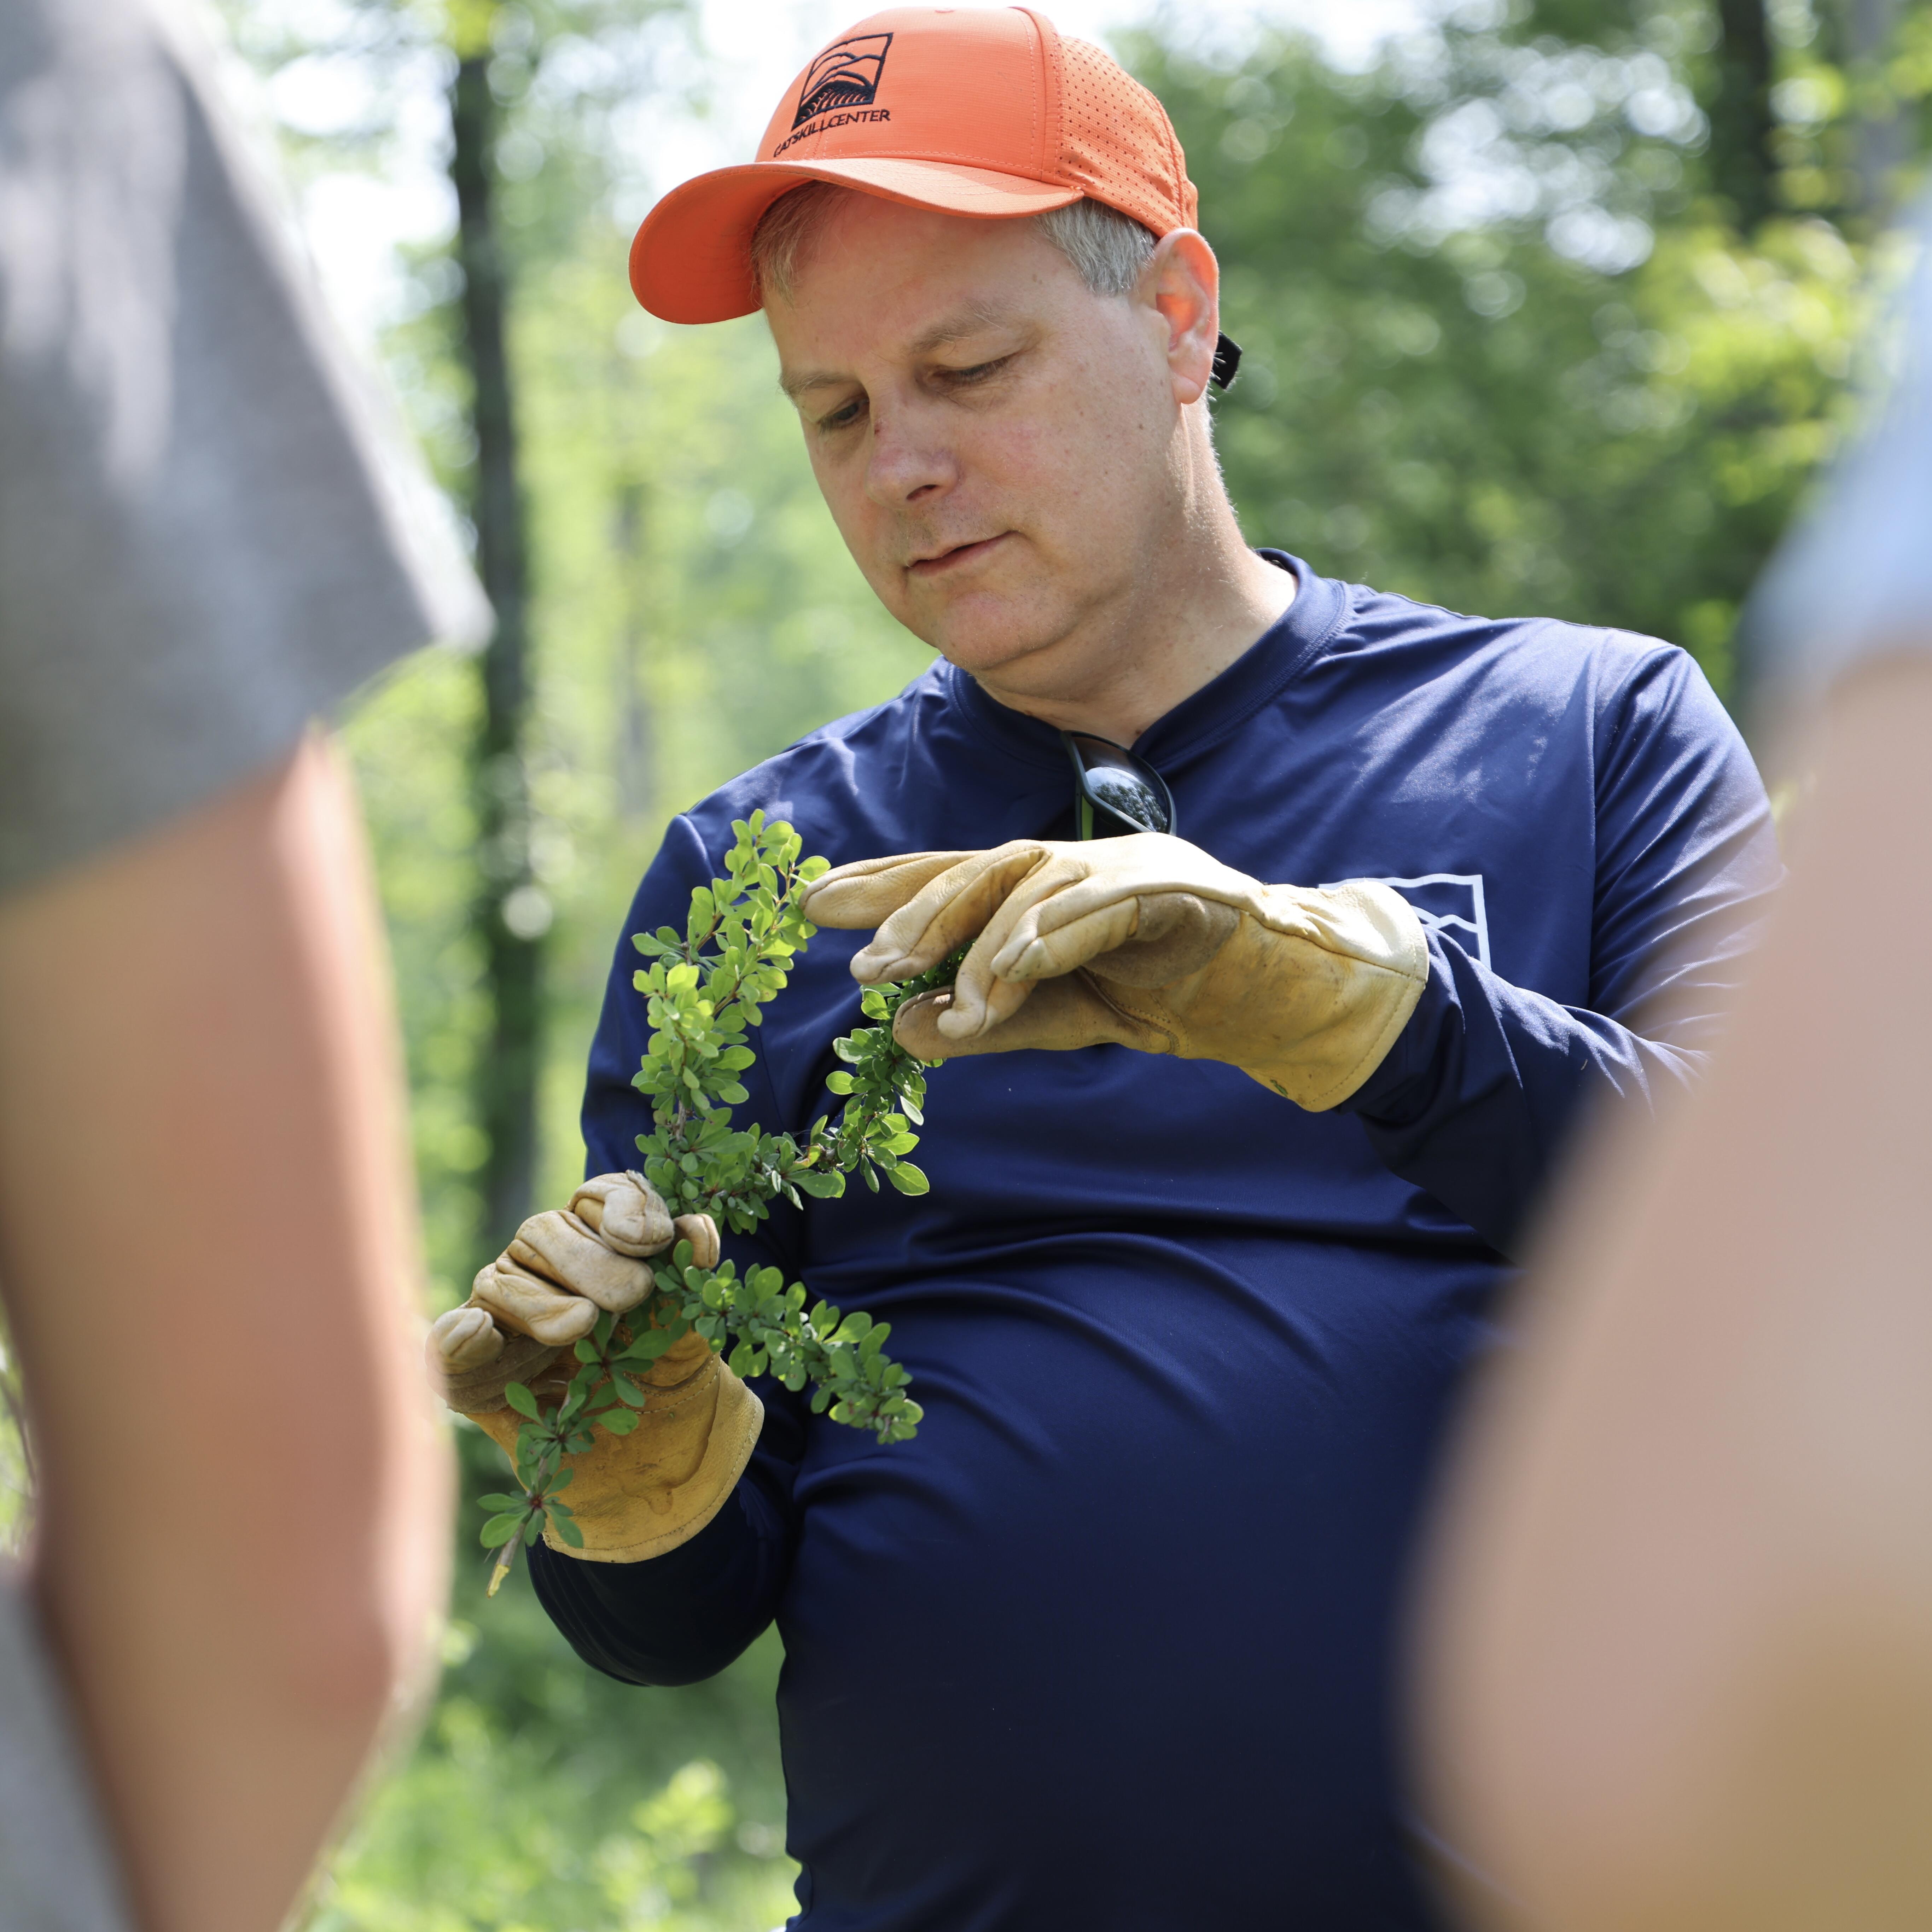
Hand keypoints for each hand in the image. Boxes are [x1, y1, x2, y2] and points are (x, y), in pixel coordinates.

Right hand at [424, 1174, 759, 1561]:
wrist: (651, 1476)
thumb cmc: (669, 1390)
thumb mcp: (690, 1331)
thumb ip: (691, 1281)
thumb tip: (697, 1233)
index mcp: (596, 1249)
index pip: (597, 1197)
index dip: (624, 1206)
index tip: (655, 1240)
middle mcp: (543, 1273)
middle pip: (546, 1228)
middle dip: (591, 1258)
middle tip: (632, 1299)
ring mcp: (503, 1322)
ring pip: (501, 1281)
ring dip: (542, 1300)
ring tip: (581, 1326)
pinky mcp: (474, 1379)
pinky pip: (446, 1351)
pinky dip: (455, 1339)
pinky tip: (476, 1332)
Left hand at [802, 833, 1428, 1110]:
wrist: (1284, 997)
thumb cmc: (1173, 997)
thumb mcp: (1067, 1021)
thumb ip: (993, 1023)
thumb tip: (902, 1028)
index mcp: (1051, 887)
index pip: (956, 874)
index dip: (887, 885)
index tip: (815, 904)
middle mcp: (1082, 863)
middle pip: (983, 866)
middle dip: (916, 910)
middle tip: (864, 960)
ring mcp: (1132, 868)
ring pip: (1036, 882)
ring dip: (980, 939)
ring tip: (941, 995)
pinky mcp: (1181, 890)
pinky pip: (1103, 905)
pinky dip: (1052, 935)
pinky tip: (1008, 971)